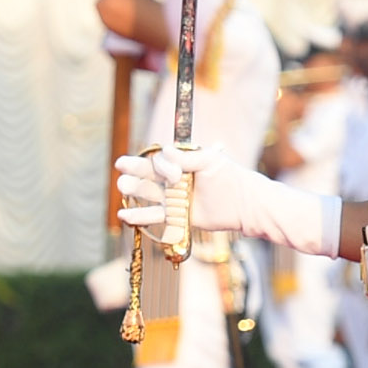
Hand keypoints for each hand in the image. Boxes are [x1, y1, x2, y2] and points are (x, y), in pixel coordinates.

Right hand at [115, 144, 342, 258]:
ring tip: (121, 190)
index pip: (160, 161)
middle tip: (121, 170)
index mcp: (182, 164)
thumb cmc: (231, 178)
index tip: (168, 173)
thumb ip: (185, 159)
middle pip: (149, 177)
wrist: (246, 206)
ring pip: (149, 197)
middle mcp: (176, 181)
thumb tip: (164, 149)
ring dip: (134, 194)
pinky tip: (124, 215)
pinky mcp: (178, 218)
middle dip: (135, 173)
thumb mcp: (209, 163)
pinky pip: (155, 218)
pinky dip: (140, 217)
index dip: (156, 164)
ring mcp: (175, 200)